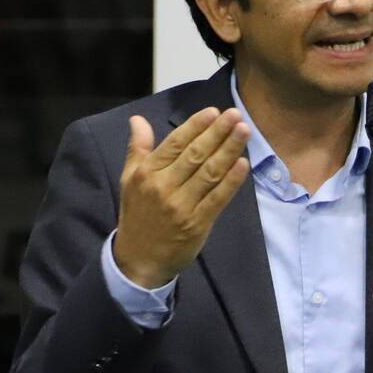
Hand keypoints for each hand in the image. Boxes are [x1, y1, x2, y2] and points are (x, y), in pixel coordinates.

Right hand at [113, 108, 251, 287]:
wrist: (139, 260)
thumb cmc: (137, 214)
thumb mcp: (129, 179)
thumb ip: (138, 148)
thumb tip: (138, 119)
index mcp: (147, 173)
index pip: (175, 144)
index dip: (196, 126)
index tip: (213, 112)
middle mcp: (164, 187)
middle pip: (195, 155)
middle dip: (217, 132)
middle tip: (236, 115)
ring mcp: (182, 206)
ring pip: (210, 173)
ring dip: (229, 150)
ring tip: (244, 132)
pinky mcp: (198, 223)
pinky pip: (218, 198)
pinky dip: (232, 181)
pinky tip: (243, 164)